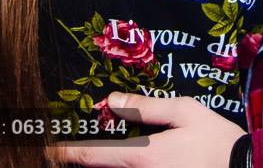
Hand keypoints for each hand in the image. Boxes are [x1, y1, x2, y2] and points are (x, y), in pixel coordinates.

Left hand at [55, 93, 244, 167]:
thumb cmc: (217, 140)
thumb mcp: (185, 111)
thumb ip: (146, 107)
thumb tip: (112, 101)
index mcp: (143, 156)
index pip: (91, 155)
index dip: (63, 151)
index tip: (44, 147)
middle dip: (82, 160)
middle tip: (62, 150)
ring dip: (101, 165)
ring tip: (87, 154)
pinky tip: (117, 160)